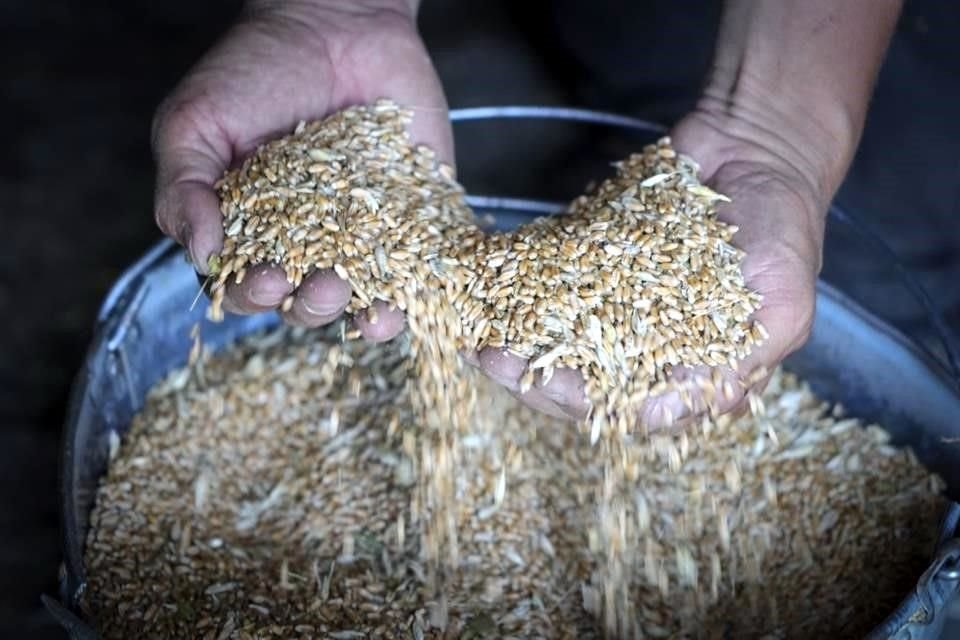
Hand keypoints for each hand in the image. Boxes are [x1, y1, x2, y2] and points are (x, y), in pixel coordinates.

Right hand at [152, 0, 450, 339]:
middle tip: (321, 284)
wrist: (334, 22)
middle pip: (306, 304)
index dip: (252, 295)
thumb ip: (183, 189)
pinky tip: (413, 299)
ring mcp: (365, 235)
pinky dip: (418, 290)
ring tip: (365, 302)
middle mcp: (309, 244)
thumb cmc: (254, 70)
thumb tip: (203, 254)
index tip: (264, 275)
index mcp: (252, 233)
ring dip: (363, 314)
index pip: (247, 289)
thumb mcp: (196, 123)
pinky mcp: (415, 218)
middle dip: (311, 305)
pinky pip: (419, 268)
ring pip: (364, 299)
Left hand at [478, 103, 830, 425]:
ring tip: (474, 335)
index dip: (580, 401)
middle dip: (532, 375)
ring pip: (557, 341)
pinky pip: (552, 292)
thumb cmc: (782, 226)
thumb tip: (671, 414)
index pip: (627, 407)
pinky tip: (485, 295)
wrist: (754, 149)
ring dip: (514, 343)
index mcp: (695, 372)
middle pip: (582, 381)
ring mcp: (621, 310)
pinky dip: (519, 297)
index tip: (540, 383)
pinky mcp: (598, 273)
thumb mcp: (782, 301)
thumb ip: (736, 360)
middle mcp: (652, 350)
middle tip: (489, 359)